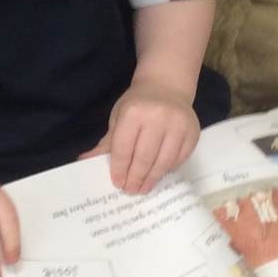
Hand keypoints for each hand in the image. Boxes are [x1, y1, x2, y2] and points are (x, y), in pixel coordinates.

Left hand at [81, 81, 199, 194]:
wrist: (166, 86)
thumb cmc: (138, 104)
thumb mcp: (118, 117)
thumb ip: (107, 142)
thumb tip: (85, 161)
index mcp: (134, 113)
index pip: (125, 148)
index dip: (120, 168)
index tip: (118, 183)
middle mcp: (158, 117)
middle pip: (145, 157)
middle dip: (136, 178)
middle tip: (131, 190)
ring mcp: (179, 125)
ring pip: (164, 161)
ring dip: (152, 178)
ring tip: (144, 188)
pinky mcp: (193, 133)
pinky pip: (180, 159)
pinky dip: (168, 169)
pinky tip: (159, 174)